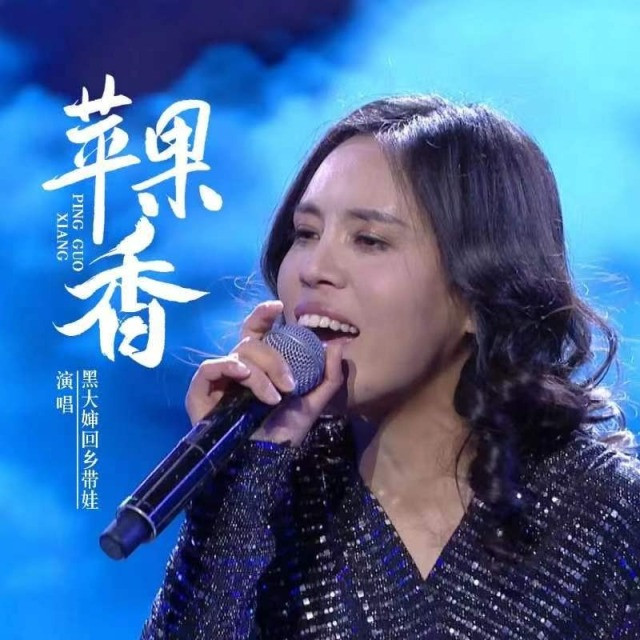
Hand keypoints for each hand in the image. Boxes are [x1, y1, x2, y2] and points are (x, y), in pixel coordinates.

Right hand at [185, 300, 345, 445]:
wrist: (263, 463)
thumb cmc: (283, 435)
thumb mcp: (312, 404)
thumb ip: (328, 377)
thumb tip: (338, 346)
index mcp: (258, 367)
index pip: (256, 331)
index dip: (263, 315)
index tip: (278, 307)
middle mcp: (237, 369)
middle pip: (251, 341)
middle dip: (274, 358)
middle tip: (291, 384)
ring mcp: (218, 380)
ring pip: (237, 353)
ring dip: (260, 372)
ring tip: (274, 396)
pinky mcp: (200, 392)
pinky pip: (211, 366)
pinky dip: (231, 367)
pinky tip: (245, 379)